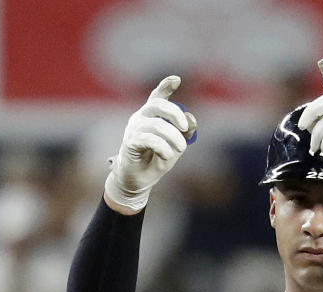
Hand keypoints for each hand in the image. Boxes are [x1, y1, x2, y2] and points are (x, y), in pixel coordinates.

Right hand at [103, 76, 196, 212]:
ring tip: (181, 149)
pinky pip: (148, 139)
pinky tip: (167, 155)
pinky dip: (162, 147)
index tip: (177, 79)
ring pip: (156, 124)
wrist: (139, 180)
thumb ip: (185, 133)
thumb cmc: (156, 160)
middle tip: (186, 129)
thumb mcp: (176, 146)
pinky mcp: (130, 143)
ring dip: (173, 137)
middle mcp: (141, 118)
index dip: (166, 86)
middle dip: (174, 114)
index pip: (157, 96)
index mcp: (151, 116)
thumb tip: (192, 118)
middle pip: (157, 105)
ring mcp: (134, 129)